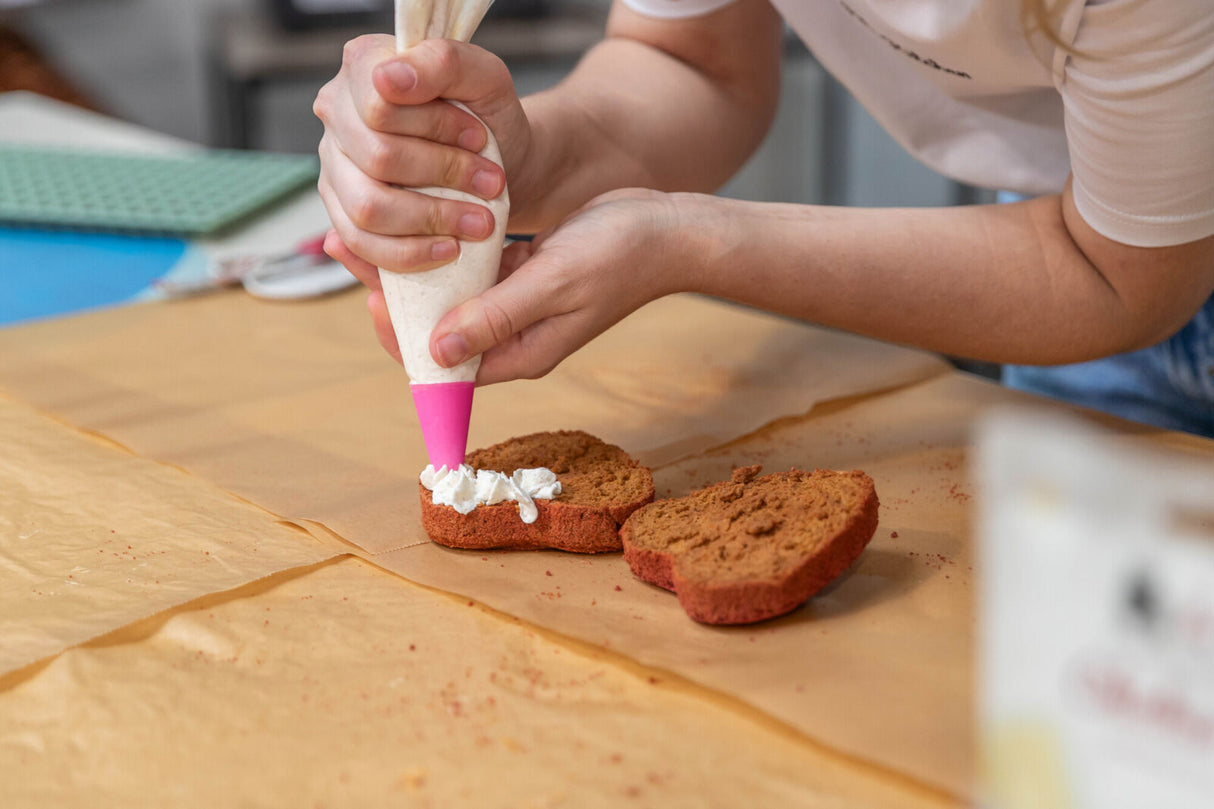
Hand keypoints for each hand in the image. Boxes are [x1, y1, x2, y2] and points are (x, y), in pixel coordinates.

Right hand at [313, 34, 531, 274]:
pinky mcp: (342, 213)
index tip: (480, 138)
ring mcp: (333, 167)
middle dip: (445, 176)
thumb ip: (445, 62)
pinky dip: (411, 254)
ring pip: (368, 207)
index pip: (380, 103)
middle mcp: (336, 114)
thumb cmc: (489, 120)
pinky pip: (363, 245)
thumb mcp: (487, 79)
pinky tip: (449, 249)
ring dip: (432, 219)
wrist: (503, 166)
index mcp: (363, 67)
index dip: (436, 126)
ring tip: (478, 222)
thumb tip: (390, 76)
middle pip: (378, 158)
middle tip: (491, 185)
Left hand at [326, 189, 705, 382]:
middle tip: (354, 248)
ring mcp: (517, 306)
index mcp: (519, 354)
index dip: (400, 336)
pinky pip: (471, 271)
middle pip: (436, 333)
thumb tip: (435, 352)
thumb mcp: (553, 283)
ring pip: (448, 297)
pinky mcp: (521, 276)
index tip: (376, 290)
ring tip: (372, 229)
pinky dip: (444, 250)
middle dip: (394, 298)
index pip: (443, 369)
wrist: (668, 228)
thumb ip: (495, 316)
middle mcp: (512, 338)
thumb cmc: (620, 256)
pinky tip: (418, 217)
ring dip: (413, 270)